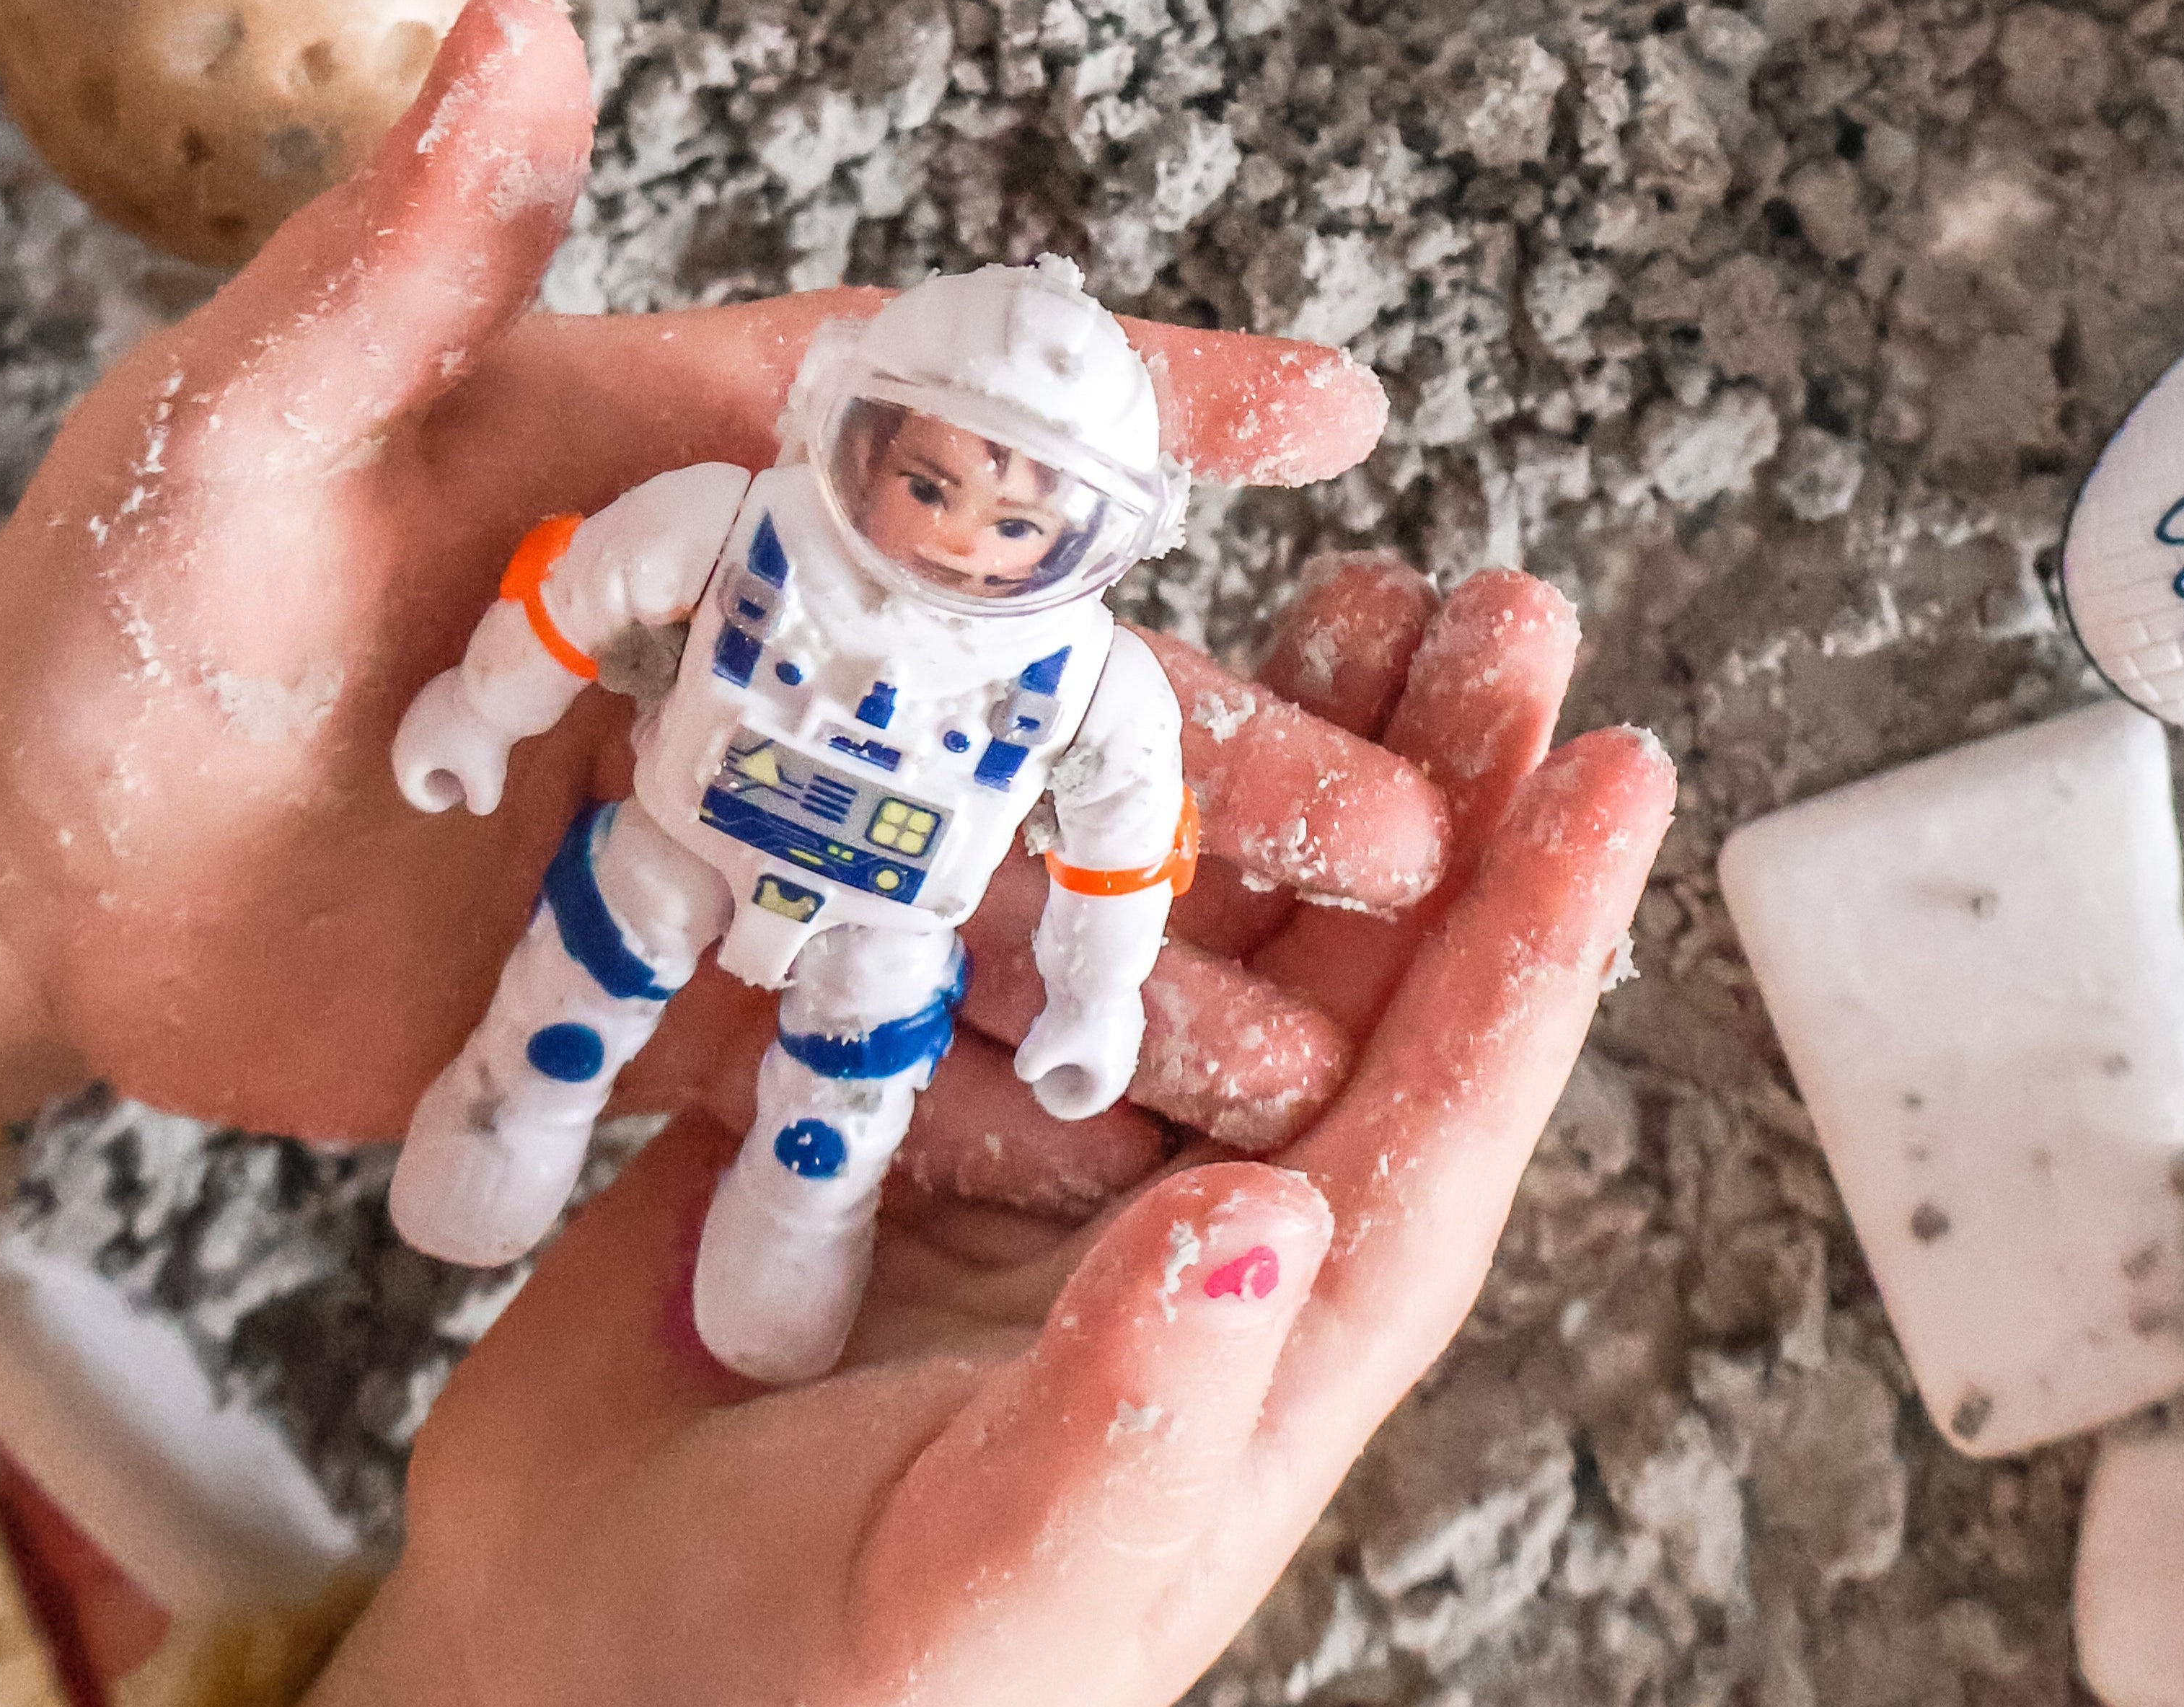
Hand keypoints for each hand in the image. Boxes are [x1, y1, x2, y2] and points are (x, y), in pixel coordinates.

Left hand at [0, 0, 1412, 1147]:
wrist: (32, 854)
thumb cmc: (133, 586)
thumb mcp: (263, 409)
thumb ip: (409, 247)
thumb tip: (512, 14)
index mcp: (712, 471)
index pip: (958, 417)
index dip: (1147, 406)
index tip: (1336, 410)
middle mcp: (770, 641)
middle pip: (1033, 689)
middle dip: (1225, 749)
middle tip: (1407, 814)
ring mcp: (743, 819)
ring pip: (984, 878)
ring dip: (1149, 950)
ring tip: (1316, 1038)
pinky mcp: (679, 978)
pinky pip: (856, 1039)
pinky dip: (977, 1092)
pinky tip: (1116, 1152)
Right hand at [310, 561, 1674, 1706]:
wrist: (563, 1674)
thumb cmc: (795, 1705)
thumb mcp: (983, 1591)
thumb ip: (1124, 1423)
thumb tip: (1263, 1234)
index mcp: (1261, 1338)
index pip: (1439, 1113)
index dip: (1537, 938)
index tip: (1620, 765)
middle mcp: (1186, 1210)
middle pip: (1355, 964)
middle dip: (1440, 779)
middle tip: (1504, 608)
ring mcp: (1050, 1132)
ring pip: (1206, 902)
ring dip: (1286, 747)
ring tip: (1362, 587)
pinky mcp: (906, 1075)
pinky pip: (1018, 903)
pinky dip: (1066, 786)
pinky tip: (1107, 660)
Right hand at [393, 673, 518, 817]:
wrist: (496, 685)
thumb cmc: (485, 739)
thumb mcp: (487, 783)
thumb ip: (481, 802)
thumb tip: (480, 803)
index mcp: (405, 756)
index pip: (414, 789)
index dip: (436, 800)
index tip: (460, 799)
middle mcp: (407, 728)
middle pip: (417, 761)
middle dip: (438, 776)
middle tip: (464, 784)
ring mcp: (422, 703)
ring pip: (430, 735)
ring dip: (449, 749)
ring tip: (476, 757)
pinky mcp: (441, 684)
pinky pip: (445, 714)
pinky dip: (459, 726)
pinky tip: (481, 729)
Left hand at [1011, 988, 1143, 1122]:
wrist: (1099, 963)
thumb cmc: (1073, 1015)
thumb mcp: (1039, 1049)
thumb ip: (1029, 1068)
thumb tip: (1028, 1068)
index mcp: (1111, 1081)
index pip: (1077, 1106)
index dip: (1050, 1096)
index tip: (1036, 1075)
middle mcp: (1121, 1060)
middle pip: (1083, 1079)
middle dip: (1057, 1070)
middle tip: (1038, 1054)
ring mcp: (1121, 1032)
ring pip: (1087, 1051)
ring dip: (1062, 1045)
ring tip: (1042, 1029)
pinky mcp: (1116, 1008)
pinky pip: (1092, 1028)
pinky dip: (1072, 1025)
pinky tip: (1054, 1010)